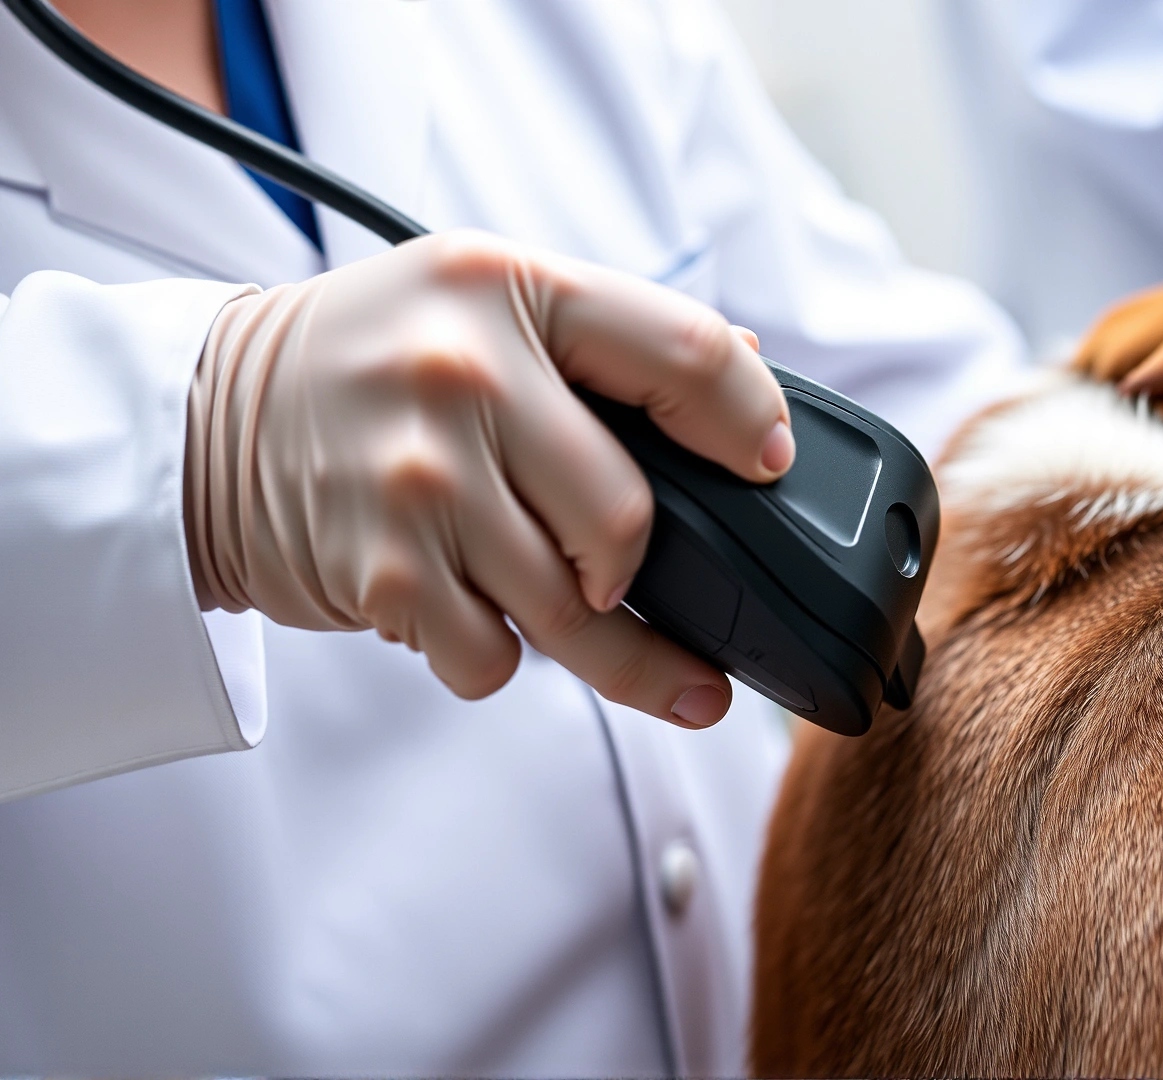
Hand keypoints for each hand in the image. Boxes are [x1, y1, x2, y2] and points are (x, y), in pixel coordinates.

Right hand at [184, 230, 794, 726]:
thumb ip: (608, 335)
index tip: (767, 468)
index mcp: (510, 287)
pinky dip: (491, 653)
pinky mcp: (380, 571)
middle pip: (629, 521)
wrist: (202, 417)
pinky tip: (456, 600)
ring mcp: (418, 476)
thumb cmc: (370, 361)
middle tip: (610, 567)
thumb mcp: (482, 296)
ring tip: (545, 600)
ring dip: (570, 625)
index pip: (687, 354)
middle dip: (635, 567)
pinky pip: (494, 658)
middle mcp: (464, 373)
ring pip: (569, 609)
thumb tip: (755, 383)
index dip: (750, 425)